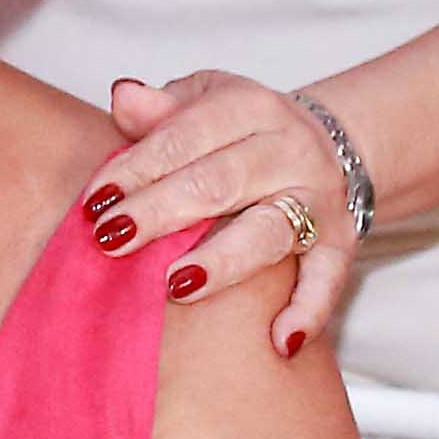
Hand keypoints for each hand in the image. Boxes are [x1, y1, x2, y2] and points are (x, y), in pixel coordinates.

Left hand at [92, 72, 356, 357]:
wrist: (330, 144)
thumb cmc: (241, 130)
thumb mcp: (204, 101)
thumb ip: (161, 107)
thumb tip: (122, 96)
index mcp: (251, 107)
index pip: (185, 136)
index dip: (137, 168)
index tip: (96, 202)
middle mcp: (290, 150)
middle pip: (220, 183)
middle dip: (161, 212)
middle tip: (112, 240)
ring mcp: (319, 199)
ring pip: (269, 231)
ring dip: (222, 261)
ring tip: (176, 286)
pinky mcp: (341, 243)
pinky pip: (328, 279)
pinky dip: (309, 311)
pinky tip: (280, 342)